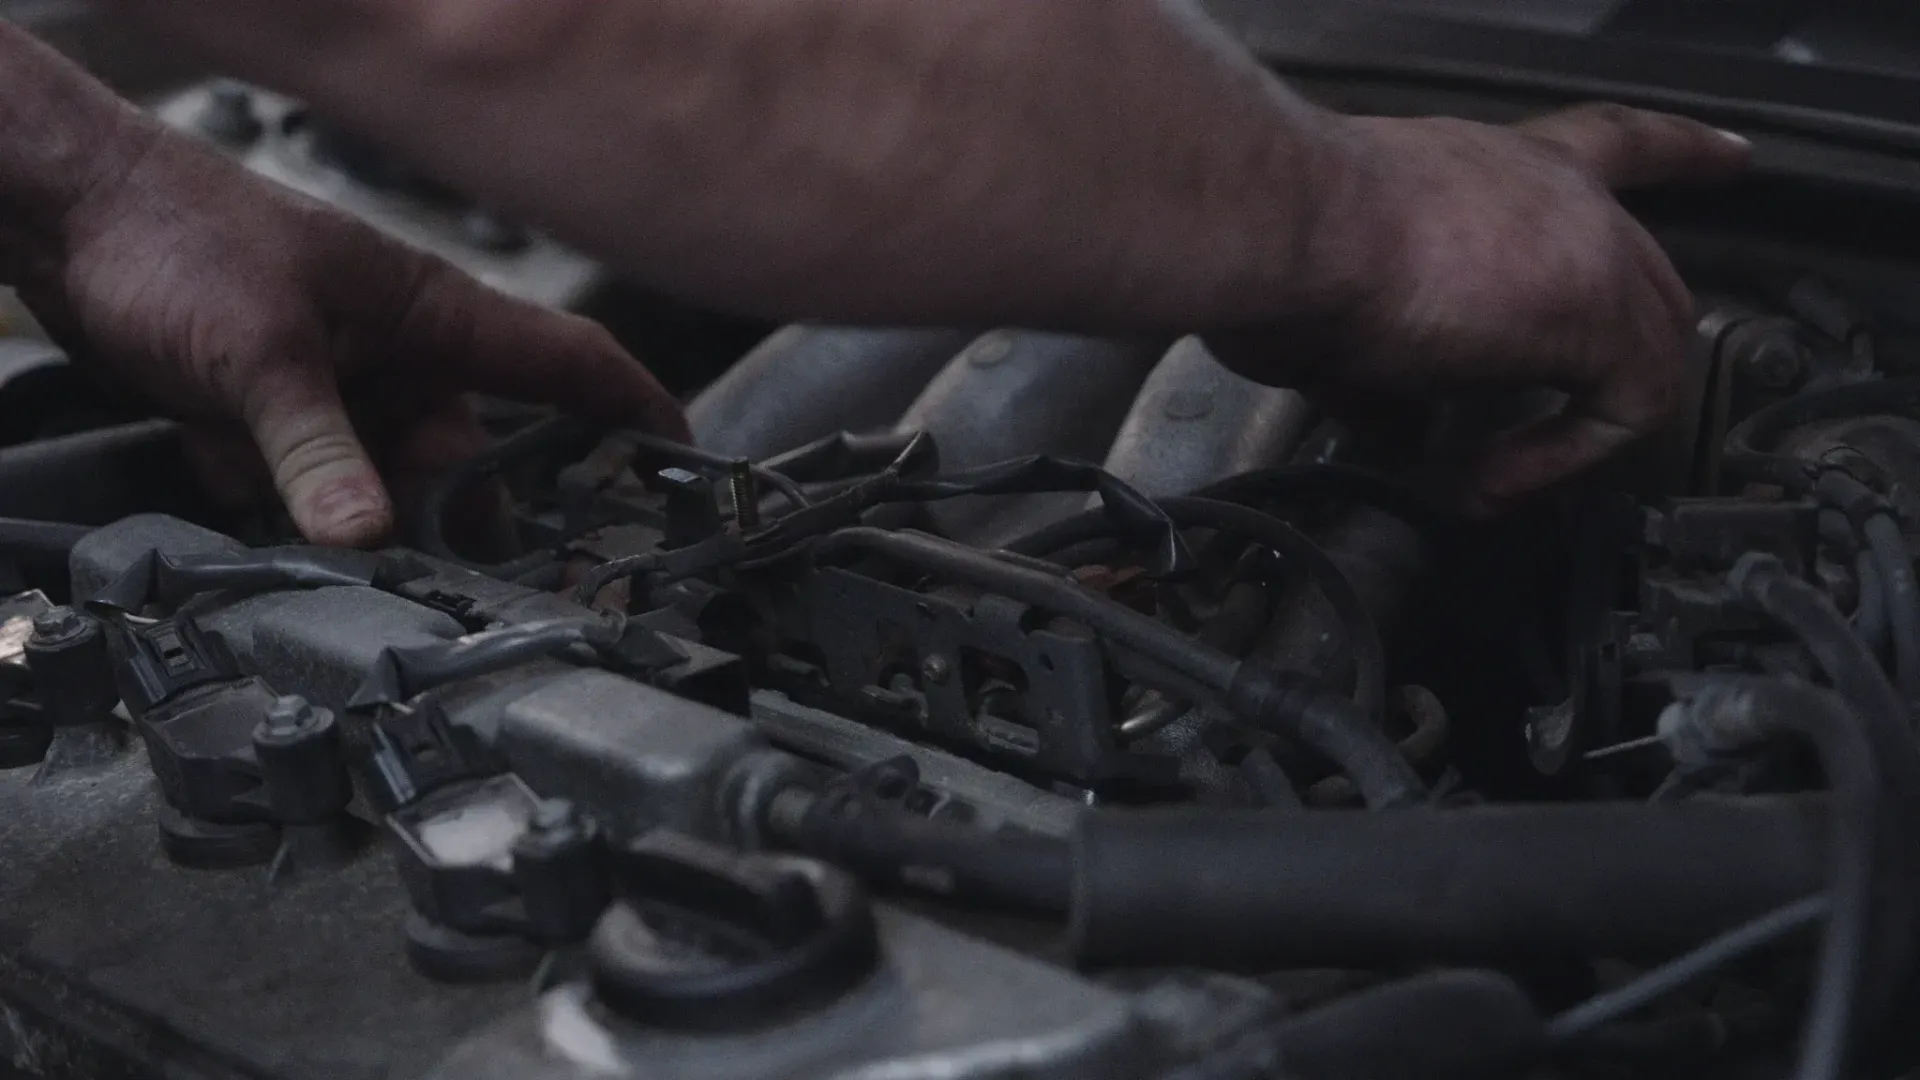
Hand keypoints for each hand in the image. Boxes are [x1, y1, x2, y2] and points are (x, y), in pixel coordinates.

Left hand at [10, 121, 684, 546]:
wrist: (58, 211)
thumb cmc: (174, 234)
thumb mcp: (257, 353)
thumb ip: (316, 451)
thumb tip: (370, 540)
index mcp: (431, 317)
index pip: (566, 365)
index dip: (633, 412)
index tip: (681, 466)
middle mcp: (396, 358)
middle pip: (470, 460)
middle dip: (459, 521)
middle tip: (460, 584)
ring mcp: (336, 389)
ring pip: (380, 486)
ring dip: (351, 520)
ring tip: (325, 538)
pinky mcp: (273, 418)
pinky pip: (303, 489)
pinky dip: (274, 503)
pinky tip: (229, 479)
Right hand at [1213, 103, 1749, 510]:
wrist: (1284, 224)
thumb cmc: (1280, 243)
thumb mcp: (1342, 302)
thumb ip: (1392, 359)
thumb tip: (1401, 422)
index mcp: (1492, 169)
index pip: (1609, 142)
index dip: (1675, 154)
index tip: (1727, 160)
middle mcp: (1550, 188)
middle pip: (1643, 272)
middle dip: (1613, 359)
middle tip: (1564, 433)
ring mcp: (1584, 241)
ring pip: (1643, 348)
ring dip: (1568, 433)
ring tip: (1486, 479)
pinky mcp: (1596, 306)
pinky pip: (1621, 412)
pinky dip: (1553, 464)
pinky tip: (1484, 480)